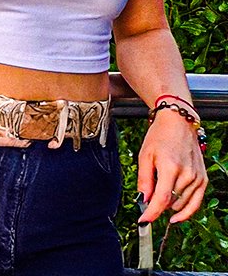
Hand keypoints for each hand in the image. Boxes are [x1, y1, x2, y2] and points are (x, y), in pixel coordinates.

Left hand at [137, 110, 207, 224]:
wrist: (179, 124)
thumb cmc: (159, 137)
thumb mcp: (145, 156)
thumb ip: (144, 180)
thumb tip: (143, 200)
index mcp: (170, 167)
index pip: (162, 198)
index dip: (152, 213)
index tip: (143, 221)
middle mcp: (187, 174)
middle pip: (171, 203)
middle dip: (157, 205)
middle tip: (147, 196)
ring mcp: (198, 178)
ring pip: (181, 205)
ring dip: (169, 205)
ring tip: (160, 190)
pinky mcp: (204, 180)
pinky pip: (196, 203)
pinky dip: (186, 211)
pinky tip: (175, 216)